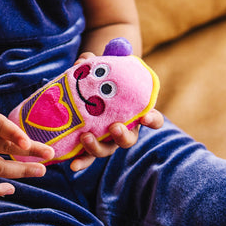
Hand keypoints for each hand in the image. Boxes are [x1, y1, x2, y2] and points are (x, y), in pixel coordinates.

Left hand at [68, 51, 163, 171]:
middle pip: (128, 140)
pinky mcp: (89, 147)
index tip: (146, 117)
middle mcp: (123, 130)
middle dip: (123, 136)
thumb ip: (96, 62)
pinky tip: (72, 165)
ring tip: (85, 137)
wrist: (86, 96)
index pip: (152, 119)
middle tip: (115, 127)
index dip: (152, 120)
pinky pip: (86, 158)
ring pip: (106, 150)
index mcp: (134, 113)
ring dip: (97, 147)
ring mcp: (106, 141)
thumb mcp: (101, 70)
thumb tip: (84, 59)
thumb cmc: (101, 82)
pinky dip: (81, 162)